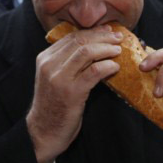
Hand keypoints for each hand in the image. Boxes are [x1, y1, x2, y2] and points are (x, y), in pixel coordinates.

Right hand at [26, 25, 122, 162]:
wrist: (44, 131)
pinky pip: (94, 71)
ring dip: (106, 49)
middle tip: (118, 38)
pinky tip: (115, 67)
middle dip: (102, 36)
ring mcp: (59, 78)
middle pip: (80, 41)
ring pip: (86, 52)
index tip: (108, 31)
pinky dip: (107, 66)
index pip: (71, 36)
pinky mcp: (71, 92)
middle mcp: (49, 65)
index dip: (93, 32)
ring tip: (118, 51)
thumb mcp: (54, 77)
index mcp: (45, 58)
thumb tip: (93, 45)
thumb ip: (67, 61)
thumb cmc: (53, 104)